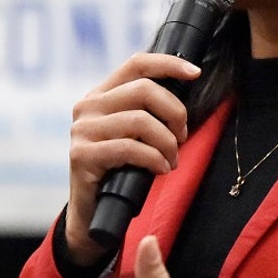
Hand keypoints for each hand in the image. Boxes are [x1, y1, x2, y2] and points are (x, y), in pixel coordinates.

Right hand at [63, 55, 199, 265]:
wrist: (94, 213)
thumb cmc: (121, 170)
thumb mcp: (136, 134)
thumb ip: (149, 111)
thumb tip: (186, 91)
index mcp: (101, 94)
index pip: (136, 63)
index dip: (169, 64)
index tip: (195, 73)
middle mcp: (87, 106)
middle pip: (144, 90)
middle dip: (175, 113)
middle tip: (182, 138)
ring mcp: (82, 131)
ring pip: (140, 121)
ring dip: (167, 143)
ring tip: (171, 160)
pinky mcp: (81, 155)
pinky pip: (129, 148)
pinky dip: (153, 159)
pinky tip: (160, 169)